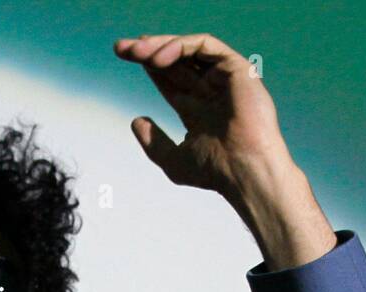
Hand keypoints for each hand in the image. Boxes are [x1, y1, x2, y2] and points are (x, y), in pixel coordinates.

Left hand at [114, 33, 335, 268]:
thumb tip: (136, 121)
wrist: (243, 171)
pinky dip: (181, 46)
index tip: (123, 56)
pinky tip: (159, 58)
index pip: (170, 79)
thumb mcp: (173, 160)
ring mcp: (225, 79)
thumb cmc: (214, 172)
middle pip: (176, 61)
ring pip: (189, 49)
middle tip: (121, 48)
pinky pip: (205, 46)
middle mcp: (212, 91)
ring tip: (136, 51)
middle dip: (147, 51)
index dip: (148, 66)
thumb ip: (153, 143)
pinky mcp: (237, 69)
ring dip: (160, 45)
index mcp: (199, 109)